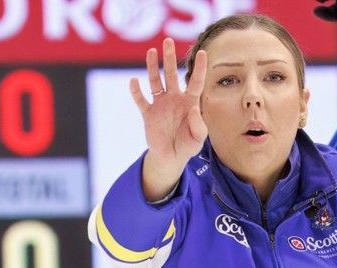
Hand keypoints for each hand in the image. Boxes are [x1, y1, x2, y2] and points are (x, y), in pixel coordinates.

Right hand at [130, 38, 207, 197]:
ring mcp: (160, 104)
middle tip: (168, 41)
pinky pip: (141, 100)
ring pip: (156, 81)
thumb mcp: (198, 139)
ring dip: (153, 67)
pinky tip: (134, 81)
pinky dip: (136, 91)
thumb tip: (192, 109)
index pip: (196, 81)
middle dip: (170, 58)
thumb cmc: (187, 146)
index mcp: (190, 102)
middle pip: (172, 74)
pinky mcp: (148, 113)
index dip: (199, 68)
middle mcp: (174, 98)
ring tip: (152, 51)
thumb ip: (198, 125)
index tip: (203, 53)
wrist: (170, 157)